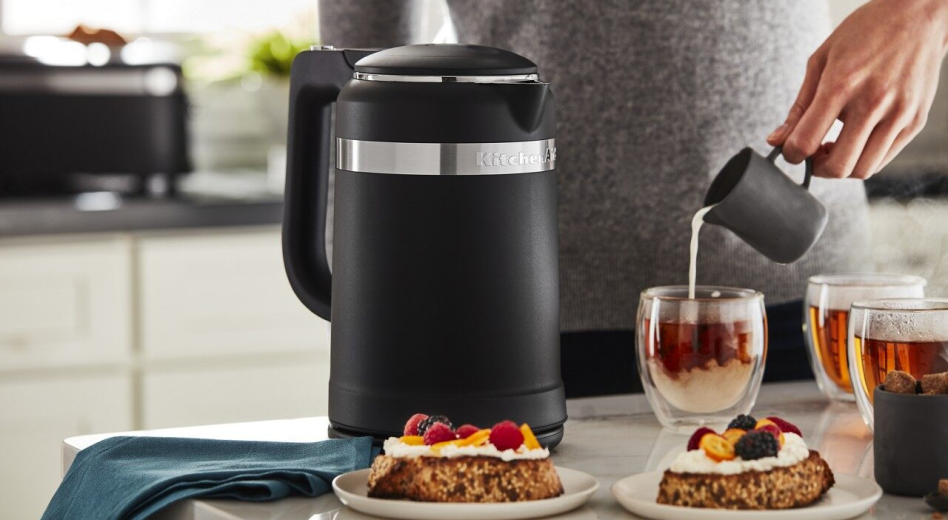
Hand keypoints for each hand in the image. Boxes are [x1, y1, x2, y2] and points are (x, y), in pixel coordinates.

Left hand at [767, 0, 947, 178]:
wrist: (918, 15)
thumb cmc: (865, 33)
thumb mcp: (820, 61)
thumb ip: (798, 107)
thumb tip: (776, 141)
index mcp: (842, 85)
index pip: (806, 141)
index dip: (791, 154)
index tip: (791, 150)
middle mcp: (873, 103)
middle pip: (838, 166)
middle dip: (817, 168)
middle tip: (813, 153)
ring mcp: (899, 114)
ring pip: (863, 169)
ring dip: (842, 167)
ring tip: (835, 146)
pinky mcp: (915, 121)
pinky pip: (884, 159)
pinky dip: (864, 159)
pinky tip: (856, 140)